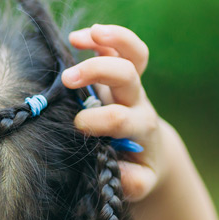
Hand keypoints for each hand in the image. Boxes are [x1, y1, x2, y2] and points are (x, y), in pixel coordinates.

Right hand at [63, 24, 172, 202]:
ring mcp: (132, 85)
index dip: (97, 120)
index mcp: (140, 128)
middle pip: (127, 75)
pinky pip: (120, 47)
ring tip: (79, 37)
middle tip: (67, 79)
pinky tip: (78, 37)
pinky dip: (101, 37)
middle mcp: (137, 101)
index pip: (120, 117)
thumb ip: (131, 182)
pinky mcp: (124, 72)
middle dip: (97, 71)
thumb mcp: (138, 183)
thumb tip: (116, 170)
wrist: (152, 152)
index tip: (77, 127)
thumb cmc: (137, 169)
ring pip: (132, 54)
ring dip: (109, 40)